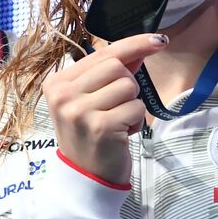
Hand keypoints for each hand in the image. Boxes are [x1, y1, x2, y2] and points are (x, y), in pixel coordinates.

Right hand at [44, 34, 167, 185]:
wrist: (86, 178)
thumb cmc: (91, 135)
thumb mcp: (92, 100)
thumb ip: (113, 72)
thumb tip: (144, 46)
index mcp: (58, 82)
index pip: (103, 53)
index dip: (134, 44)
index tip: (159, 40)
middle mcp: (63, 94)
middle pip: (117, 67)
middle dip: (128, 86)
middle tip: (116, 109)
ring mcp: (79, 111)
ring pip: (128, 86)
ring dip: (132, 106)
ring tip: (117, 123)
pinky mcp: (100, 126)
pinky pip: (136, 108)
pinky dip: (136, 122)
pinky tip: (120, 135)